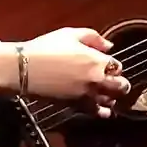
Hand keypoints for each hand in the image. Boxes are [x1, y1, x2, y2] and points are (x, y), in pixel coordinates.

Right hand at [0, 27, 129, 117]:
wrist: (25, 68)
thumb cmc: (47, 48)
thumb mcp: (71, 34)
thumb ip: (94, 38)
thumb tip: (109, 46)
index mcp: (97, 61)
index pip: (118, 66)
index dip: (113, 65)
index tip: (106, 64)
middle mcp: (97, 80)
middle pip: (121, 87)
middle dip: (121, 84)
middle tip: (115, 82)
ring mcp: (87, 95)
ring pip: (111, 101)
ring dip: (112, 97)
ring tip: (108, 94)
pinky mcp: (76, 106)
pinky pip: (96, 112)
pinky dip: (103, 112)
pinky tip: (103, 109)